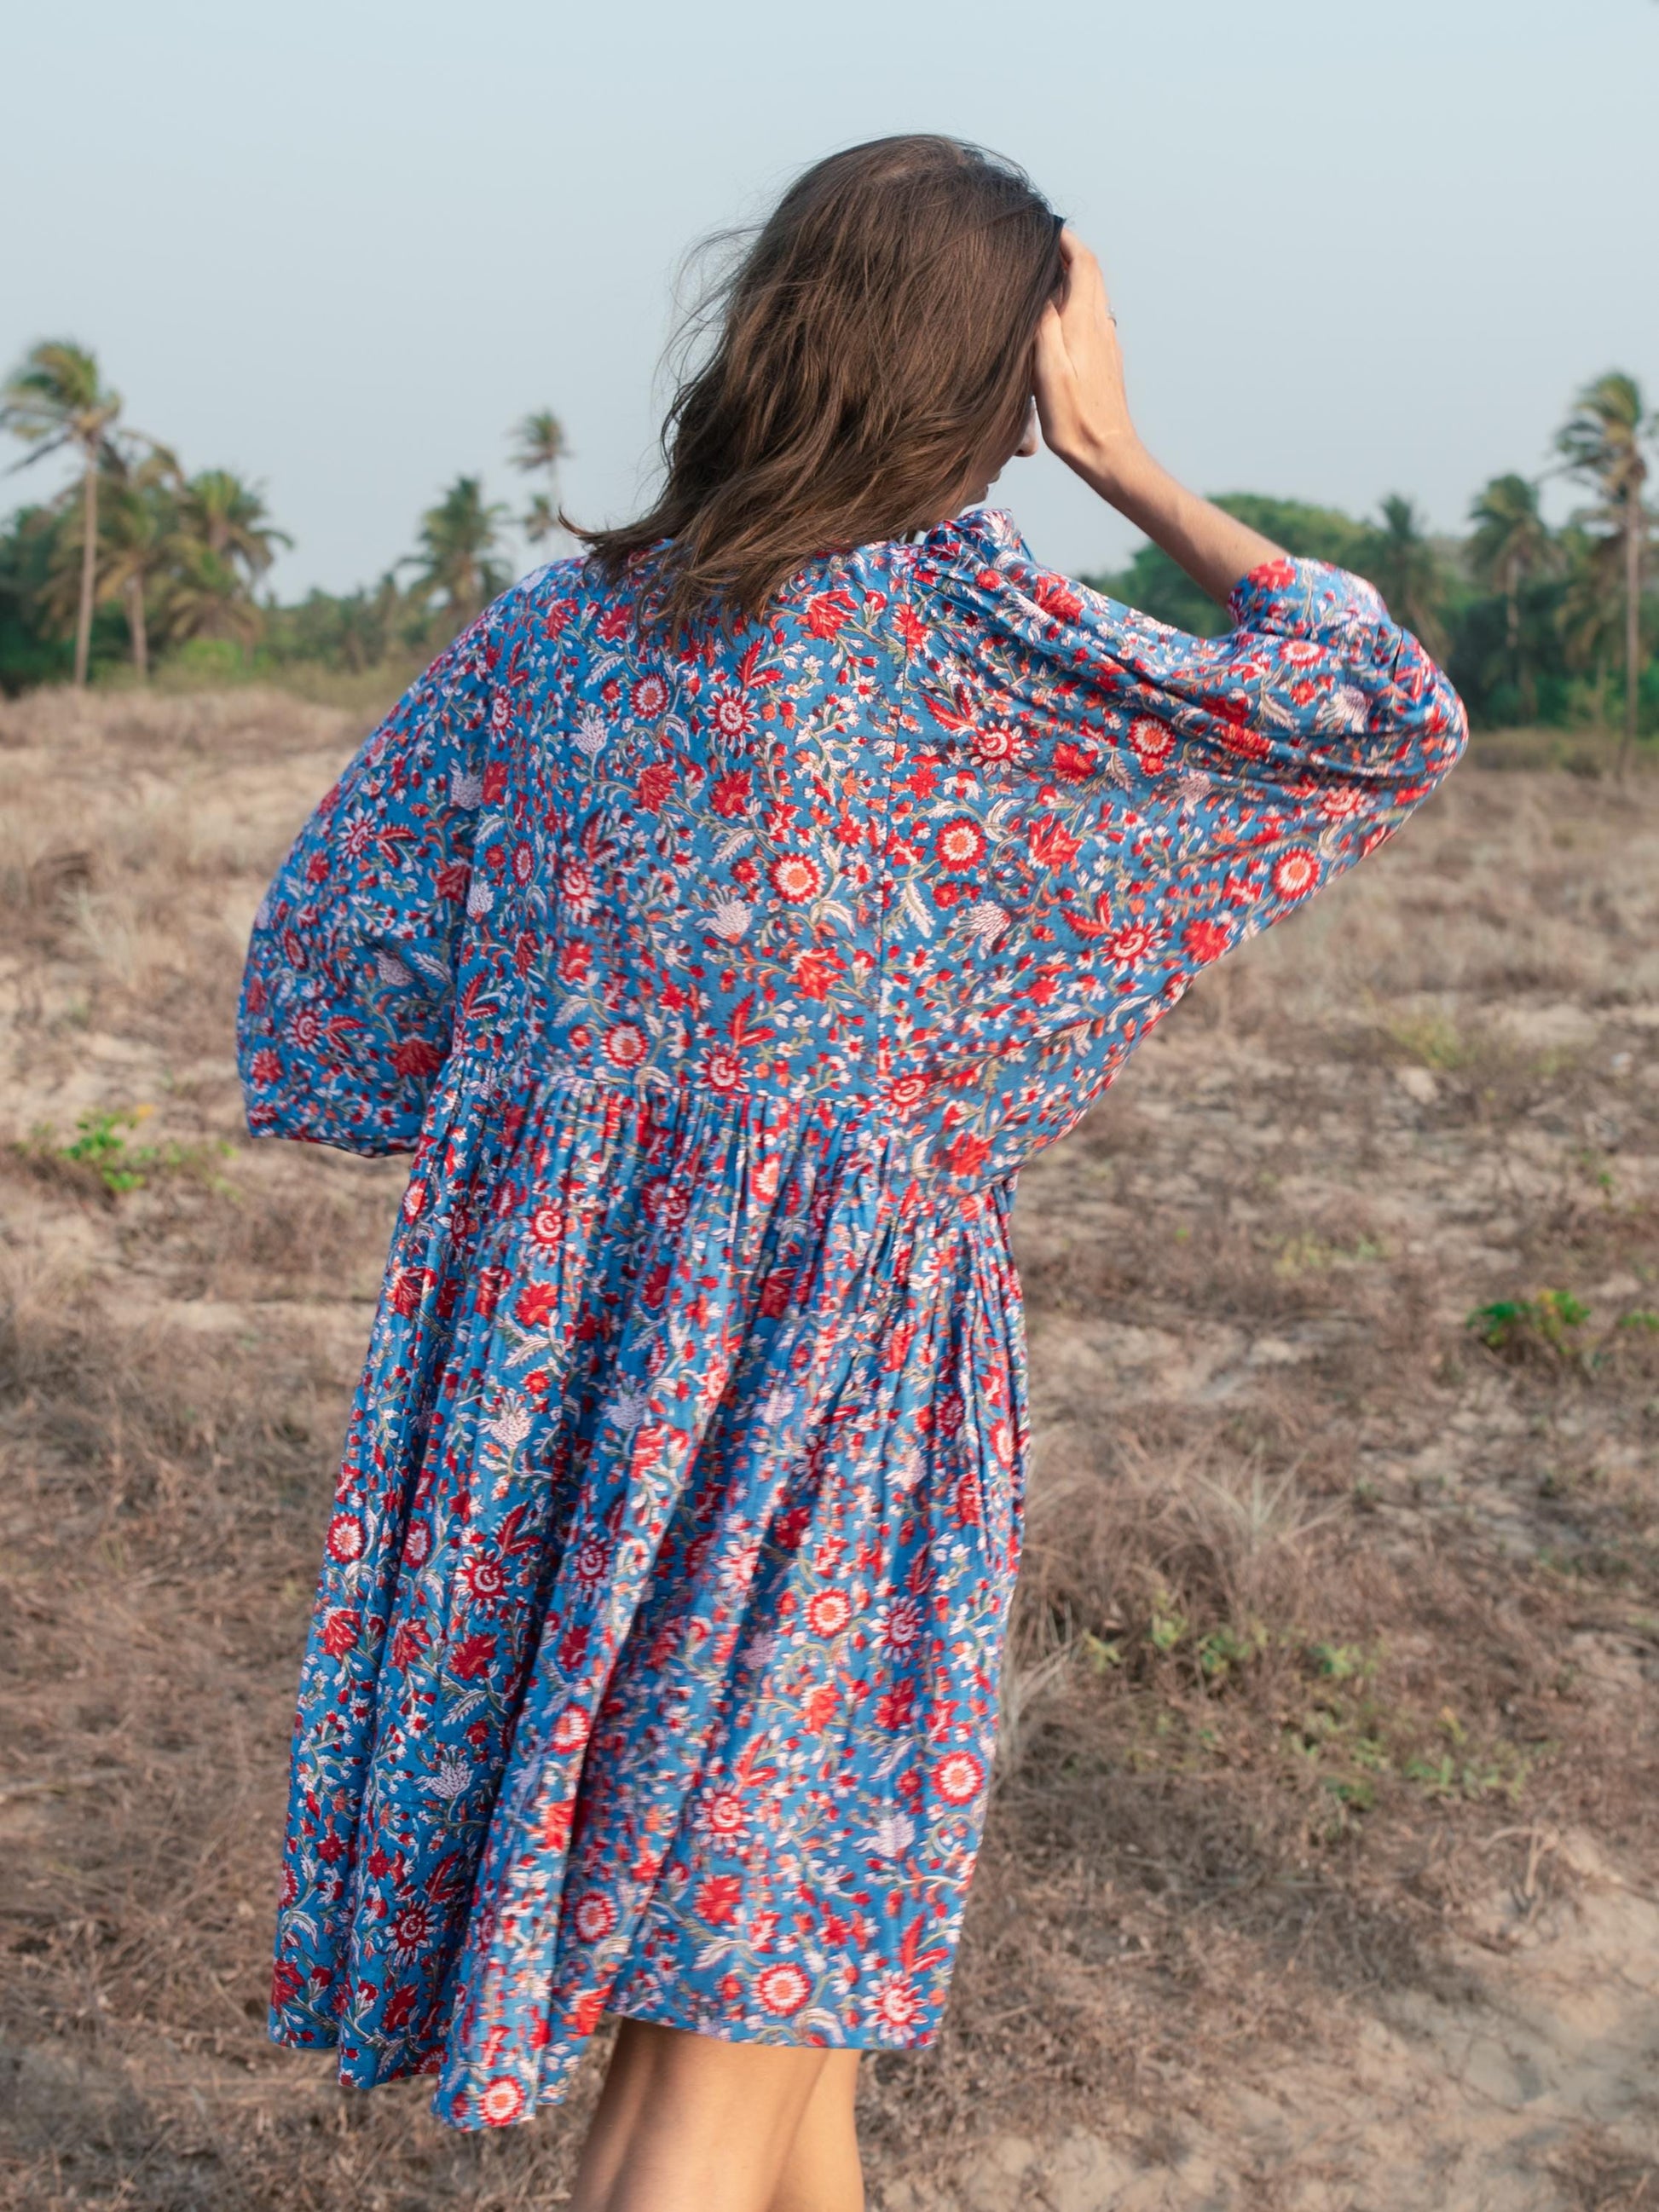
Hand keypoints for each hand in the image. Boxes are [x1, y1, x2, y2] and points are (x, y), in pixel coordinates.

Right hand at [1032, 228, 1144, 493]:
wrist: (1107, 453)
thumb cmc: (1074, 418)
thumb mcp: (1049, 369)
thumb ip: (1044, 323)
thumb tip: (1042, 285)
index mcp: (1085, 322)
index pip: (1084, 263)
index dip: (1067, 240)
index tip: (1047, 227)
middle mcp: (1100, 326)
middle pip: (1090, 274)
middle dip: (1069, 253)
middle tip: (1044, 243)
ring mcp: (1105, 344)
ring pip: (1091, 295)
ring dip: (1071, 277)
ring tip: (1046, 273)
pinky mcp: (1105, 362)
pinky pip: (1090, 318)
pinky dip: (1074, 303)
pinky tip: (1059, 316)